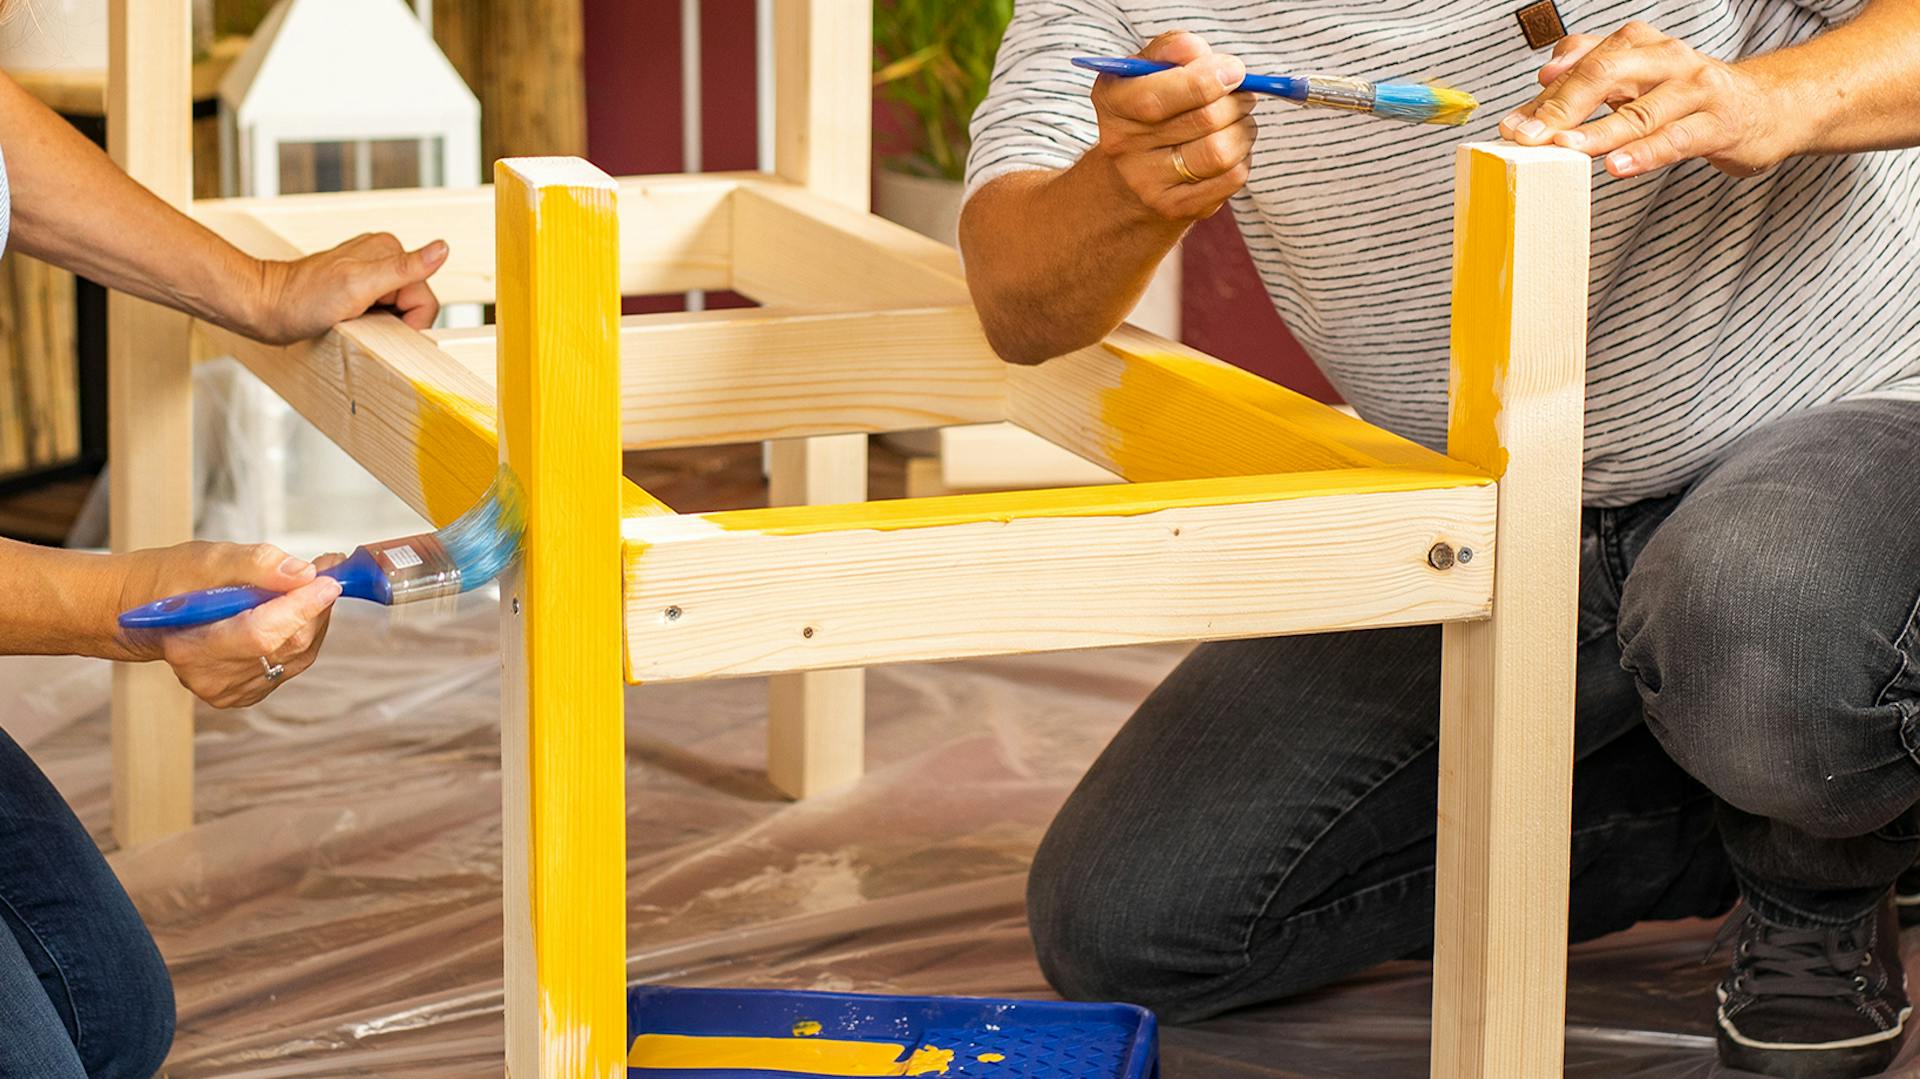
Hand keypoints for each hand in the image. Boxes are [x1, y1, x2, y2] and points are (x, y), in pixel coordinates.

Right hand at [116, 542, 344, 707]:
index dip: (301, 606)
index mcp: (191, 646)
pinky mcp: (246, 692)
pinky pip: (292, 662)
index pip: (261, 633)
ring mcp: (230, 690)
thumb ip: (256, 564)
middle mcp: (212, 677)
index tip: (330, 578)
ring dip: (313, 617)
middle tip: (329, 570)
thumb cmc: (173, 581)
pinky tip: (297, 611)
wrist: (149, 614)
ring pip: (297, 654)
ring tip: (314, 585)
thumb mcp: (207, 558)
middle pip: (286, 644)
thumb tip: (302, 573)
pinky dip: (302, 632)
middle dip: (314, 604)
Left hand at [247, 233, 448, 343]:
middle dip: (393, 322)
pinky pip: (382, 313)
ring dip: (380, 325)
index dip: (407, 322)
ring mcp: (371, 273)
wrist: (264, 307)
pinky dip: (370, 323)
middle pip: (414, 305)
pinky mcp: (359, 289)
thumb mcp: (360, 285)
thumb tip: (442, 248)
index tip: (378, 324)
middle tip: (360, 320)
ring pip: (399, 312)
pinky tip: (349, 320)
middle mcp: (383, 258)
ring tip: (351, 320)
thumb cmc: (302, 300)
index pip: (426, 299)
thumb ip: (404, 268)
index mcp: (390, 250)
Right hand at [1086, 31, 1257, 221]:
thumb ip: (1173, 50)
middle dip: (1235, 101)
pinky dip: (1243, 156)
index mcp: (1113, 103)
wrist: (1133, 174)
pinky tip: (1232, 147)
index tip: (1234, 70)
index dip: (1204, 80)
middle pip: (1202, 120)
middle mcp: (1123, 146)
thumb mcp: (1149, 69)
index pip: (1157, 97)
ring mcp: (1148, 183)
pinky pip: (1231, 177)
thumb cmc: (1152, 107)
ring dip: (1244, 129)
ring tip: (1240, 120)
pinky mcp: (1177, 207)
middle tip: (1243, 93)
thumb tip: (1202, 54)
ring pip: (1220, 152)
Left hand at [1500, 21, 1799, 177]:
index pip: (1584, 62)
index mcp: (1640, 45)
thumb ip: (1589, 82)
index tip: (1509, 124)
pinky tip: (1618, 168)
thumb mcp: (1637, 82)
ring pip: (1639, 109)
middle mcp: (1666, 58)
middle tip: (1526, 136)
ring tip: (1562, 149)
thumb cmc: (1689, 97)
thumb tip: (1539, 85)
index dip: (1544, 94)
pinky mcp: (1719, 123)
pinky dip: (1646, 153)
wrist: (1769, 106)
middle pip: (1606, 74)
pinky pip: (1677, 138)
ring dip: (1597, 131)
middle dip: (1561, 107)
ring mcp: (1695, 89)